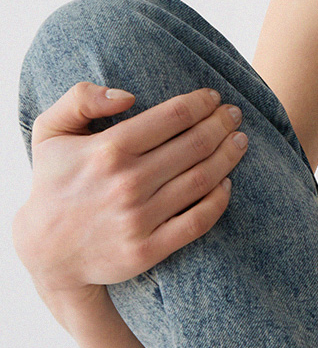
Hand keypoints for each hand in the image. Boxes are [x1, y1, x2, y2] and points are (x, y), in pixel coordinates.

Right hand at [13, 82, 248, 296]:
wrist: (47, 252)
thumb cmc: (53, 184)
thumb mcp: (49, 133)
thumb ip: (80, 99)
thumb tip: (128, 95)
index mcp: (108, 150)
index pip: (173, 117)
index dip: (200, 103)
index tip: (213, 97)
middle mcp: (128, 183)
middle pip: (195, 145)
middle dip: (221, 124)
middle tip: (234, 114)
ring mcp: (140, 219)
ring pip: (202, 180)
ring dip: (228, 156)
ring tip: (240, 141)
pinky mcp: (149, 249)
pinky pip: (198, 221)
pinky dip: (219, 201)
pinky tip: (227, 183)